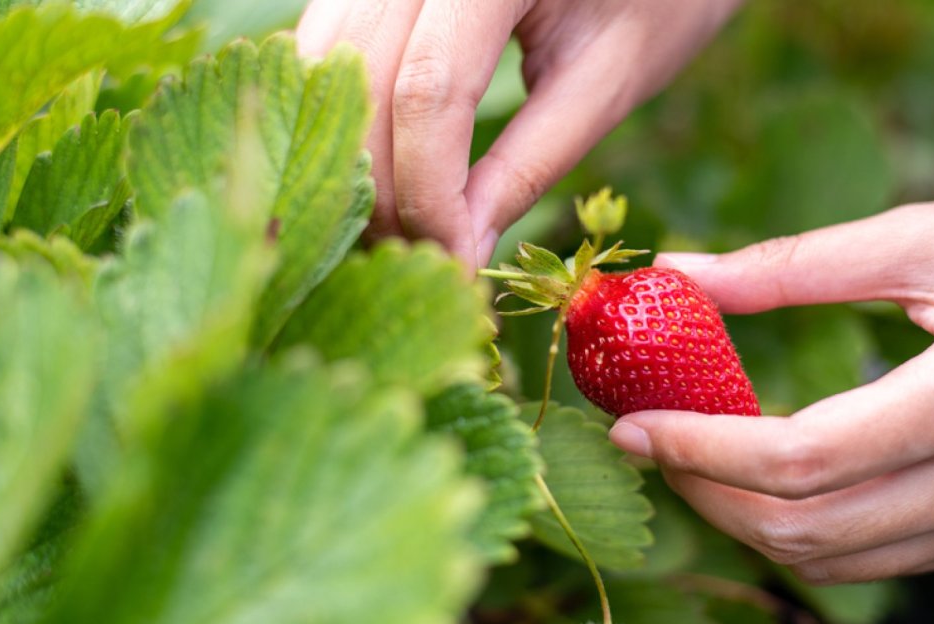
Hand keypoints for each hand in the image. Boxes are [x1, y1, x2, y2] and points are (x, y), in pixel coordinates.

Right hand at [296, 0, 739, 269]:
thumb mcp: (607, 80)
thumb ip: (529, 164)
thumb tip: (457, 250)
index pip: (428, 89)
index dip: (429, 192)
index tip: (456, 263)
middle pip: (360, 82)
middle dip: (382, 190)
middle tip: (425, 265)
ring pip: (326, 66)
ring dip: (353, 160)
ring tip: (405, 229)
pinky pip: (330, 48)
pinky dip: (349, 120)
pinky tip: (383, 176)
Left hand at [609, 159, 933, 583]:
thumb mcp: (926, 234)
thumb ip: (793, 265)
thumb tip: (681, 275)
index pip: (804, 459)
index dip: (700, 449)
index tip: (631, 424)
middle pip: (809, 528)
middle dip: (706, 494)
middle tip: (647, 442)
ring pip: (839, 561)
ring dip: (748, 523)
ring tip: (693, 462)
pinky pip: (882, 557)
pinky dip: (809, 532)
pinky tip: (768, 484)